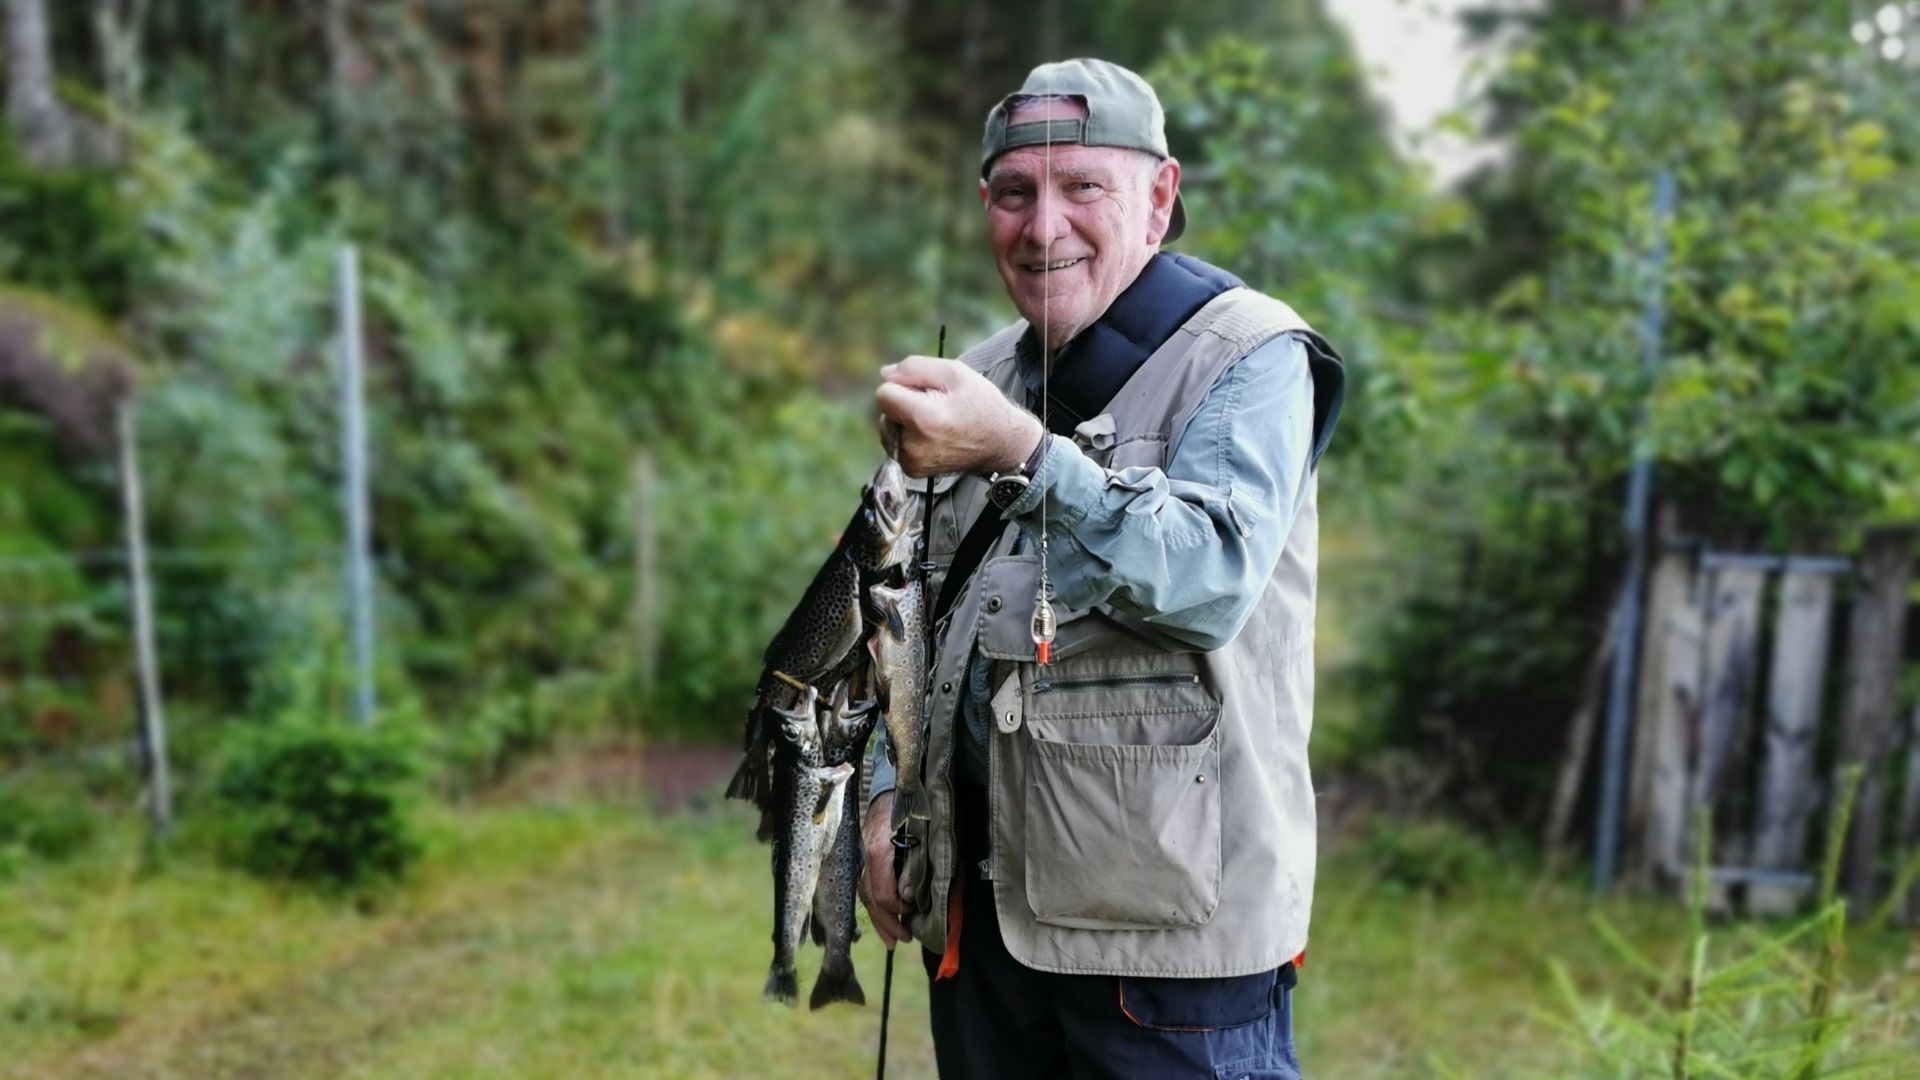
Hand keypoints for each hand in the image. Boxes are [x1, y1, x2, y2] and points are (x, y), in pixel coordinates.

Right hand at [858, 791, 912, 947]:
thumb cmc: (913, 804)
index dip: (900, 908)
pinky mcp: (866, 855)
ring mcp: (863, 855)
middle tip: (906, 939)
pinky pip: (867, 885)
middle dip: (888, 922)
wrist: (894, 780)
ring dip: (880, 919)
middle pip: (871, 898)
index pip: (882, 892)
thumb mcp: (921, 831)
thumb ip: (915, 864)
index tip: (916, 911)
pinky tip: (885, 918)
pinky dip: (876, 905)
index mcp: (879, 850)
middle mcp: (866, 855)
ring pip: (866, 895)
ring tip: (894, 940)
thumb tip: (908, 895)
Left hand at [875, 356, 1043, 477]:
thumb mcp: (954, 373)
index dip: (903, 385)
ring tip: (935, 421)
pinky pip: (895, 442)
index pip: (884, 393)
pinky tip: (932, 434)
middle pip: (885, 411)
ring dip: (904, 420)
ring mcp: (911, 461)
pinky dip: (908, 435)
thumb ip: (914, 368)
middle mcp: (913, 445)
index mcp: (923, 419)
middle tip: (937, 407)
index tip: (926, 390)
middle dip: (904, 403)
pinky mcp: (911, 470)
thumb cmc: (980, 404)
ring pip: (887, 426)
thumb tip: (884, 374)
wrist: (1000, 444)